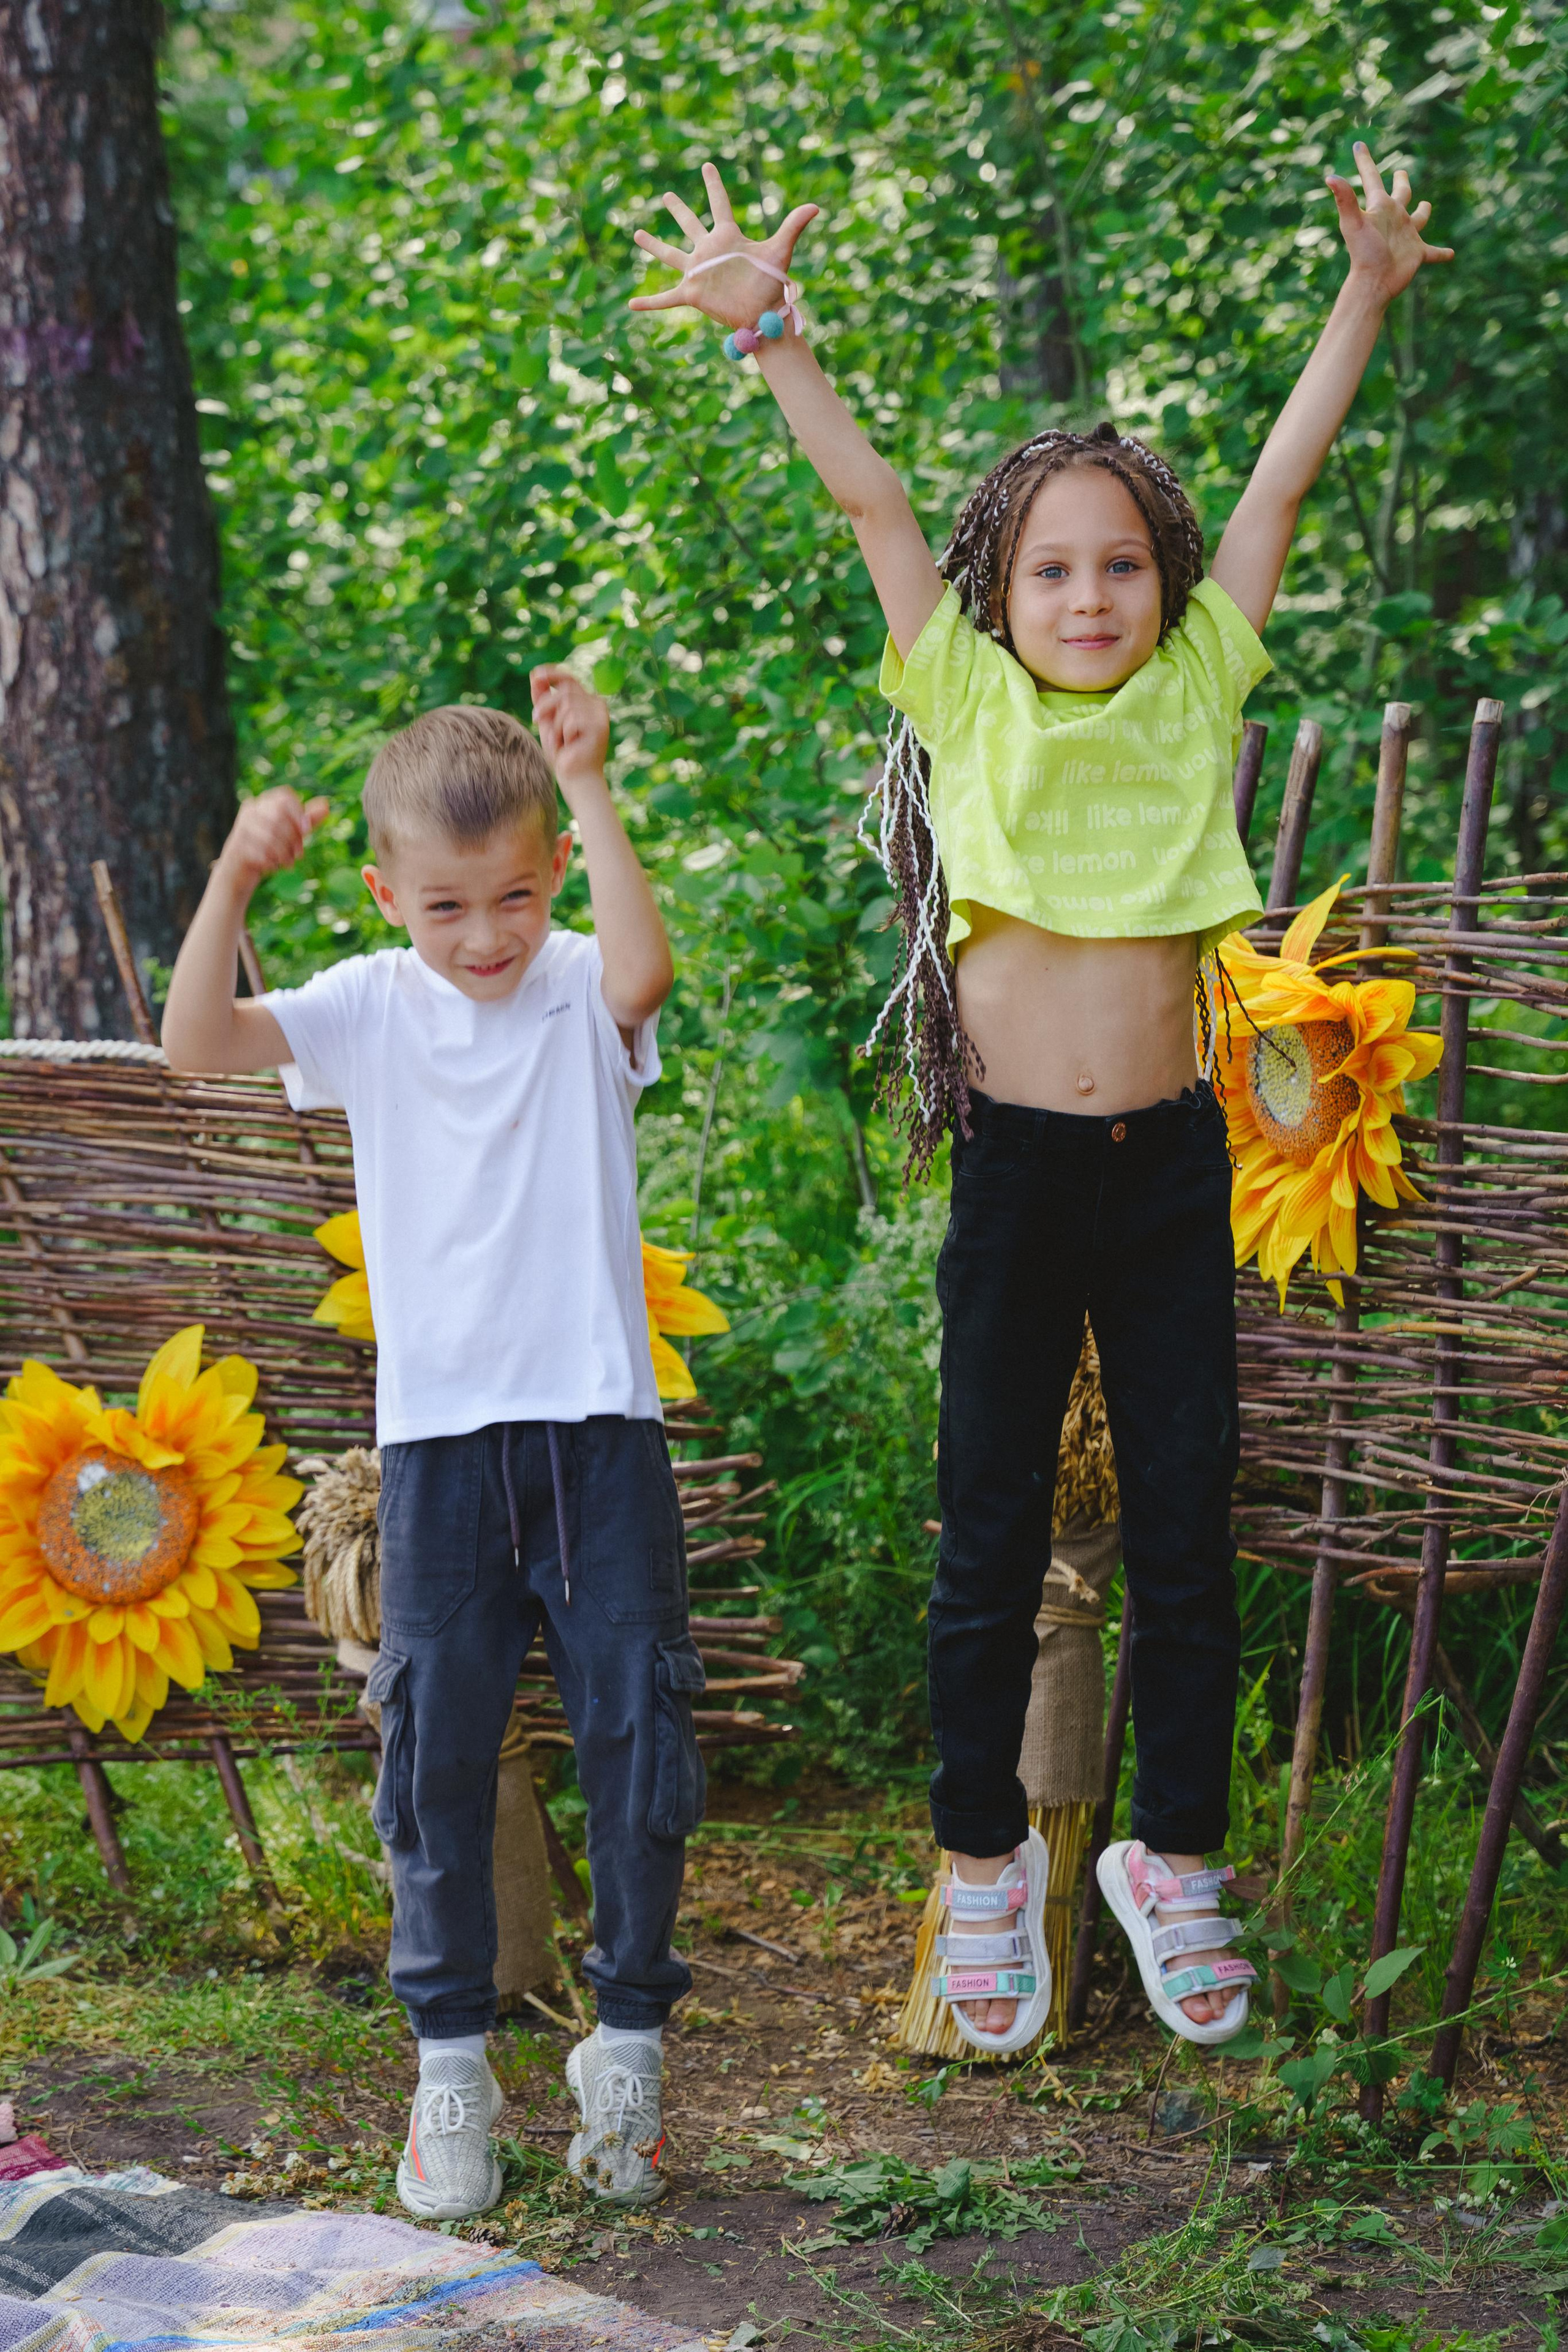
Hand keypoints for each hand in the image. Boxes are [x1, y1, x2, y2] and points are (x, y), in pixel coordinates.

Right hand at [218, 787, 327, 892]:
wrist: (239, 869)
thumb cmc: (270, 847)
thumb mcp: (292, 833)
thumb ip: (308, 819)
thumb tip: (326, 805)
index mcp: (265, 802)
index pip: (285, 798)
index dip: (298, 814)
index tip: (306, 831)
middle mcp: (251, 810)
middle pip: (279, 816)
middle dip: (294, 838)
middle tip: (299, 854)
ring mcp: (241, 827)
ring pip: (270, 837)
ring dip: (284, 854)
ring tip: (288, 863)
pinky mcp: (237, 847)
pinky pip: (260, 853)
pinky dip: (271, 863)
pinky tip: (272, 867)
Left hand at [530, 665, 609, 797]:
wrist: (575, 779)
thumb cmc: (563, 753)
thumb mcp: (548, 722)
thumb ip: (543, 700)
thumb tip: (534, 676)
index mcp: (586, 702)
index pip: (569, 679)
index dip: (552, 674)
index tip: (535, 674)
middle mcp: (596, 705)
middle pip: (565, 690)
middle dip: (546, 705)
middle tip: (535, 720)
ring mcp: (600, 715)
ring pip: (567, 704)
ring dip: (556, 725)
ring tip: (561, 742)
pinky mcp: (600, 726)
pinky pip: (571, 719)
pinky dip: (563, 734)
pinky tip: (570, 746)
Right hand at [629, 160, 818, 332]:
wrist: (763, 314)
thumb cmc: (771, 284)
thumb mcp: (780, 251)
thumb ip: (793, 226)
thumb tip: (816, 205)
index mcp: (728, 237)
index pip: (719, 203)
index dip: (714, 184)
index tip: (707, 166)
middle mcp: (710, 251)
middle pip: (690, 224)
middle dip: (678, 210)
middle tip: (667, 196)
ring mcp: (699, 272)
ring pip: (671, 254)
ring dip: (654, 245)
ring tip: (638, 234)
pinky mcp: (693, 293)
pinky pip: (666, 297)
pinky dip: (649, 303)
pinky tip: (632, 305)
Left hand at [1326, 143, 1453, 303]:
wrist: (1374, 282)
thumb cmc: (1364, 253)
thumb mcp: (1354, 223)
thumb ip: (1345, 199)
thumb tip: (1329, 176)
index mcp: (1380, 208)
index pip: (1371, 178)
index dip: (1364, 161)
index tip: (1358, 145)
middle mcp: (1394, 218)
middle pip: (1400, 194)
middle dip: (1401, 182)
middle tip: (1401, 172)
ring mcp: (1406, 236)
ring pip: (1418, 219)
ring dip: (1423, 212)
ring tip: (1426, 205)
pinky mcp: (1417, 253)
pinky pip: (1433, 252)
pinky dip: (1441, 253)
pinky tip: (1451, 254)